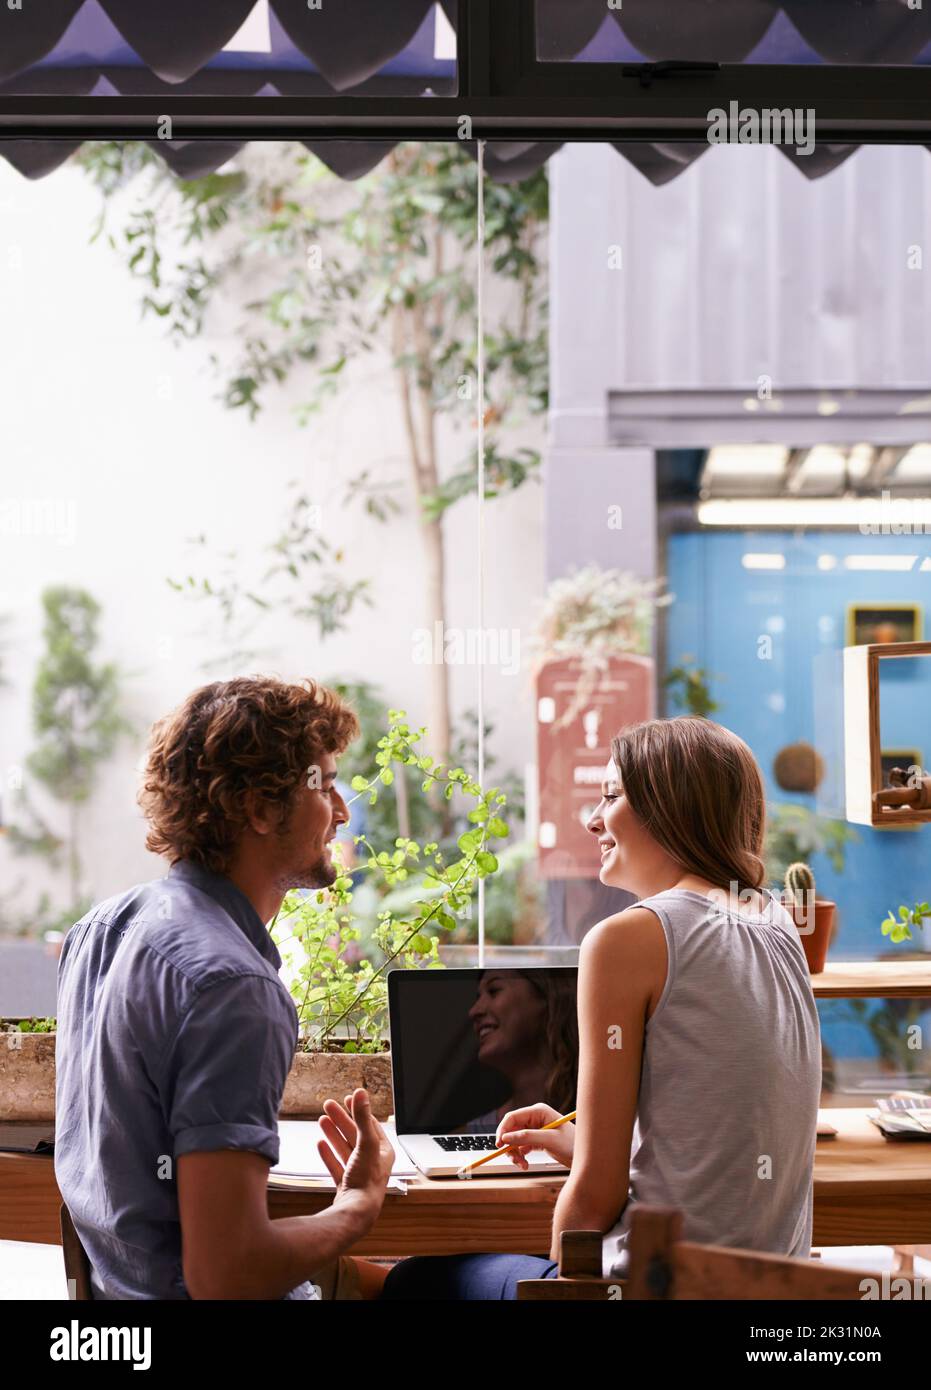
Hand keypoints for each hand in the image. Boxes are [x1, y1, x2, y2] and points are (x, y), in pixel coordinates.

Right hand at [317, 1088, 393, 1225]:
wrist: (357, 1212)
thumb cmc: (366, 1180)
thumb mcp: (365, 1143)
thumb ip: (362, 1117)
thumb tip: (361, 1093)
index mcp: (382, 1151)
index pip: (370, 1125)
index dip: (359, 1111)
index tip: (348, 1098)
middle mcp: (372, 1162)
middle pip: (355, 1135)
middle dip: (341, 1119)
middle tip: (328, 1105)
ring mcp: (358, 1174)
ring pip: (344, 1149)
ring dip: (333, 1134)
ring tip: (322, 1120)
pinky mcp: (346, 1186)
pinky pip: (336, 1166)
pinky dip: (328, 1154)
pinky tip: (320, 1145)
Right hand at [495, 1103, 574, 1170]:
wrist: (584, 1156)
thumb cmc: (572, 1143)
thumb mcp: (549, 1139)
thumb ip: (527, 1137)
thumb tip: (506, 1138)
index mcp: (538, 1111)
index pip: (513, 1117)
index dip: (503, 1130)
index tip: (499, 1144)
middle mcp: (535, 1119)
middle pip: (512, 1130)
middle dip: (510, 1145)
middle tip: (513, 1159)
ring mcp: (535, 1129)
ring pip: (515, 1140)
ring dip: (515, 1153)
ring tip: (522, 1164)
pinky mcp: (536, 1140)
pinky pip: (521, 1147)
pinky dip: (520, 1156)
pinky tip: (525, 1163)